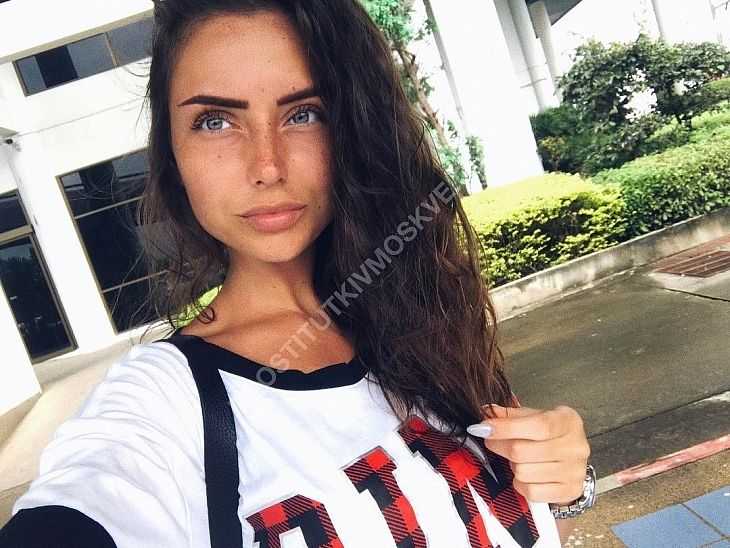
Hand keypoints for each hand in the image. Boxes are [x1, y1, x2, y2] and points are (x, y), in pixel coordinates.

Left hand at [467, 404, 590, 504]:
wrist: (574, 459)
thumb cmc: (551, 434)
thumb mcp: (535, 416)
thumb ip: (511, 414)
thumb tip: (487, 412)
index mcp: (568, 422)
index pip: (537, 426)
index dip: (506, 428)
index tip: (484, 428)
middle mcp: (575, 447)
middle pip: (522, 451)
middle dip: (500, 446)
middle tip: (493, 442)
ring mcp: (574, 472)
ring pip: (523, 473)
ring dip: (513, 466)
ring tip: (519, 459)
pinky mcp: (569, 491)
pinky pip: (531, 492)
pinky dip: (521, 484)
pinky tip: (526, 475)